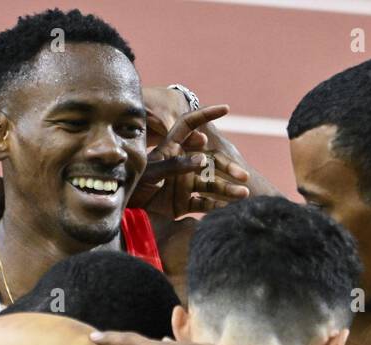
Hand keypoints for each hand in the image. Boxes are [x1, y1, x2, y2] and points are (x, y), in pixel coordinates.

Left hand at [131, 104, 250, 217]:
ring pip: (211, 185)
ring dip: (227, 189)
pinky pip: (204, 204)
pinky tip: (229, 208)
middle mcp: (183, 164)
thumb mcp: (153, 172)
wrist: (126, 210)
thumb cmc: (135, 184)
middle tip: (243, 175)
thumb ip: (176, 165)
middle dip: (228, 168)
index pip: (190, 125)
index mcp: (172, 148)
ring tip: (243, 194)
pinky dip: (216, 206)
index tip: (225, 108)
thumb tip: (203, 158)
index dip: (206, 114)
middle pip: (211, 162)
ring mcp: (185, 184)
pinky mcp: (184, 203)